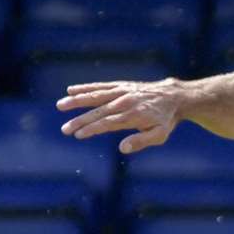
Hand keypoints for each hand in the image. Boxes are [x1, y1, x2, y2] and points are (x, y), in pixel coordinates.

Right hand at [57, 78, 184, 153]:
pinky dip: (86, 87)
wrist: (173, 97)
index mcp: (133, 116)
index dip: (92, 129)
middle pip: (98, 111)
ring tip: (61, 105)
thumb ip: (142, 141)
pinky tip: (71, 90)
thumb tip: (123, 148)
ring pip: (96, 96)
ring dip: (77, 100)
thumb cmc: (165, 120)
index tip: (78, 134)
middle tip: (64, 129)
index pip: (107, 123)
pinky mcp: (120, 85)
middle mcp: (125, 102)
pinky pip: (101, 86)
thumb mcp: (160, 135)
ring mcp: (121, 92)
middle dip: (79, 120)